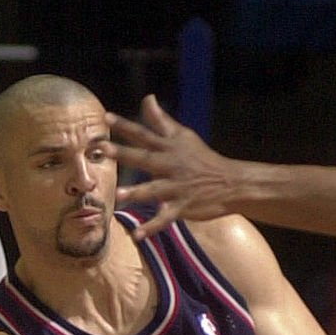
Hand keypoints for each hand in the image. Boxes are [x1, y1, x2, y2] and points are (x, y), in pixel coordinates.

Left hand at [104, 95, 236, 236]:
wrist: (232, 183)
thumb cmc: (204, 159)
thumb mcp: (184, 136)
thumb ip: (162, 120)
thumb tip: (148, 98)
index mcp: (170, 148)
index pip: (145, 134)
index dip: (126, 126)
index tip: (106, 118)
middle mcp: (171, 166)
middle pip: (145, 158)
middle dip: (124, 153)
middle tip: (103, 149)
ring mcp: (177, 187)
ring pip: (155, 190)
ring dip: (137, 192)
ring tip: (119, 195)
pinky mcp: (183, 206)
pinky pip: (165, 218)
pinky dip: (152, 227)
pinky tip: (137, 236)